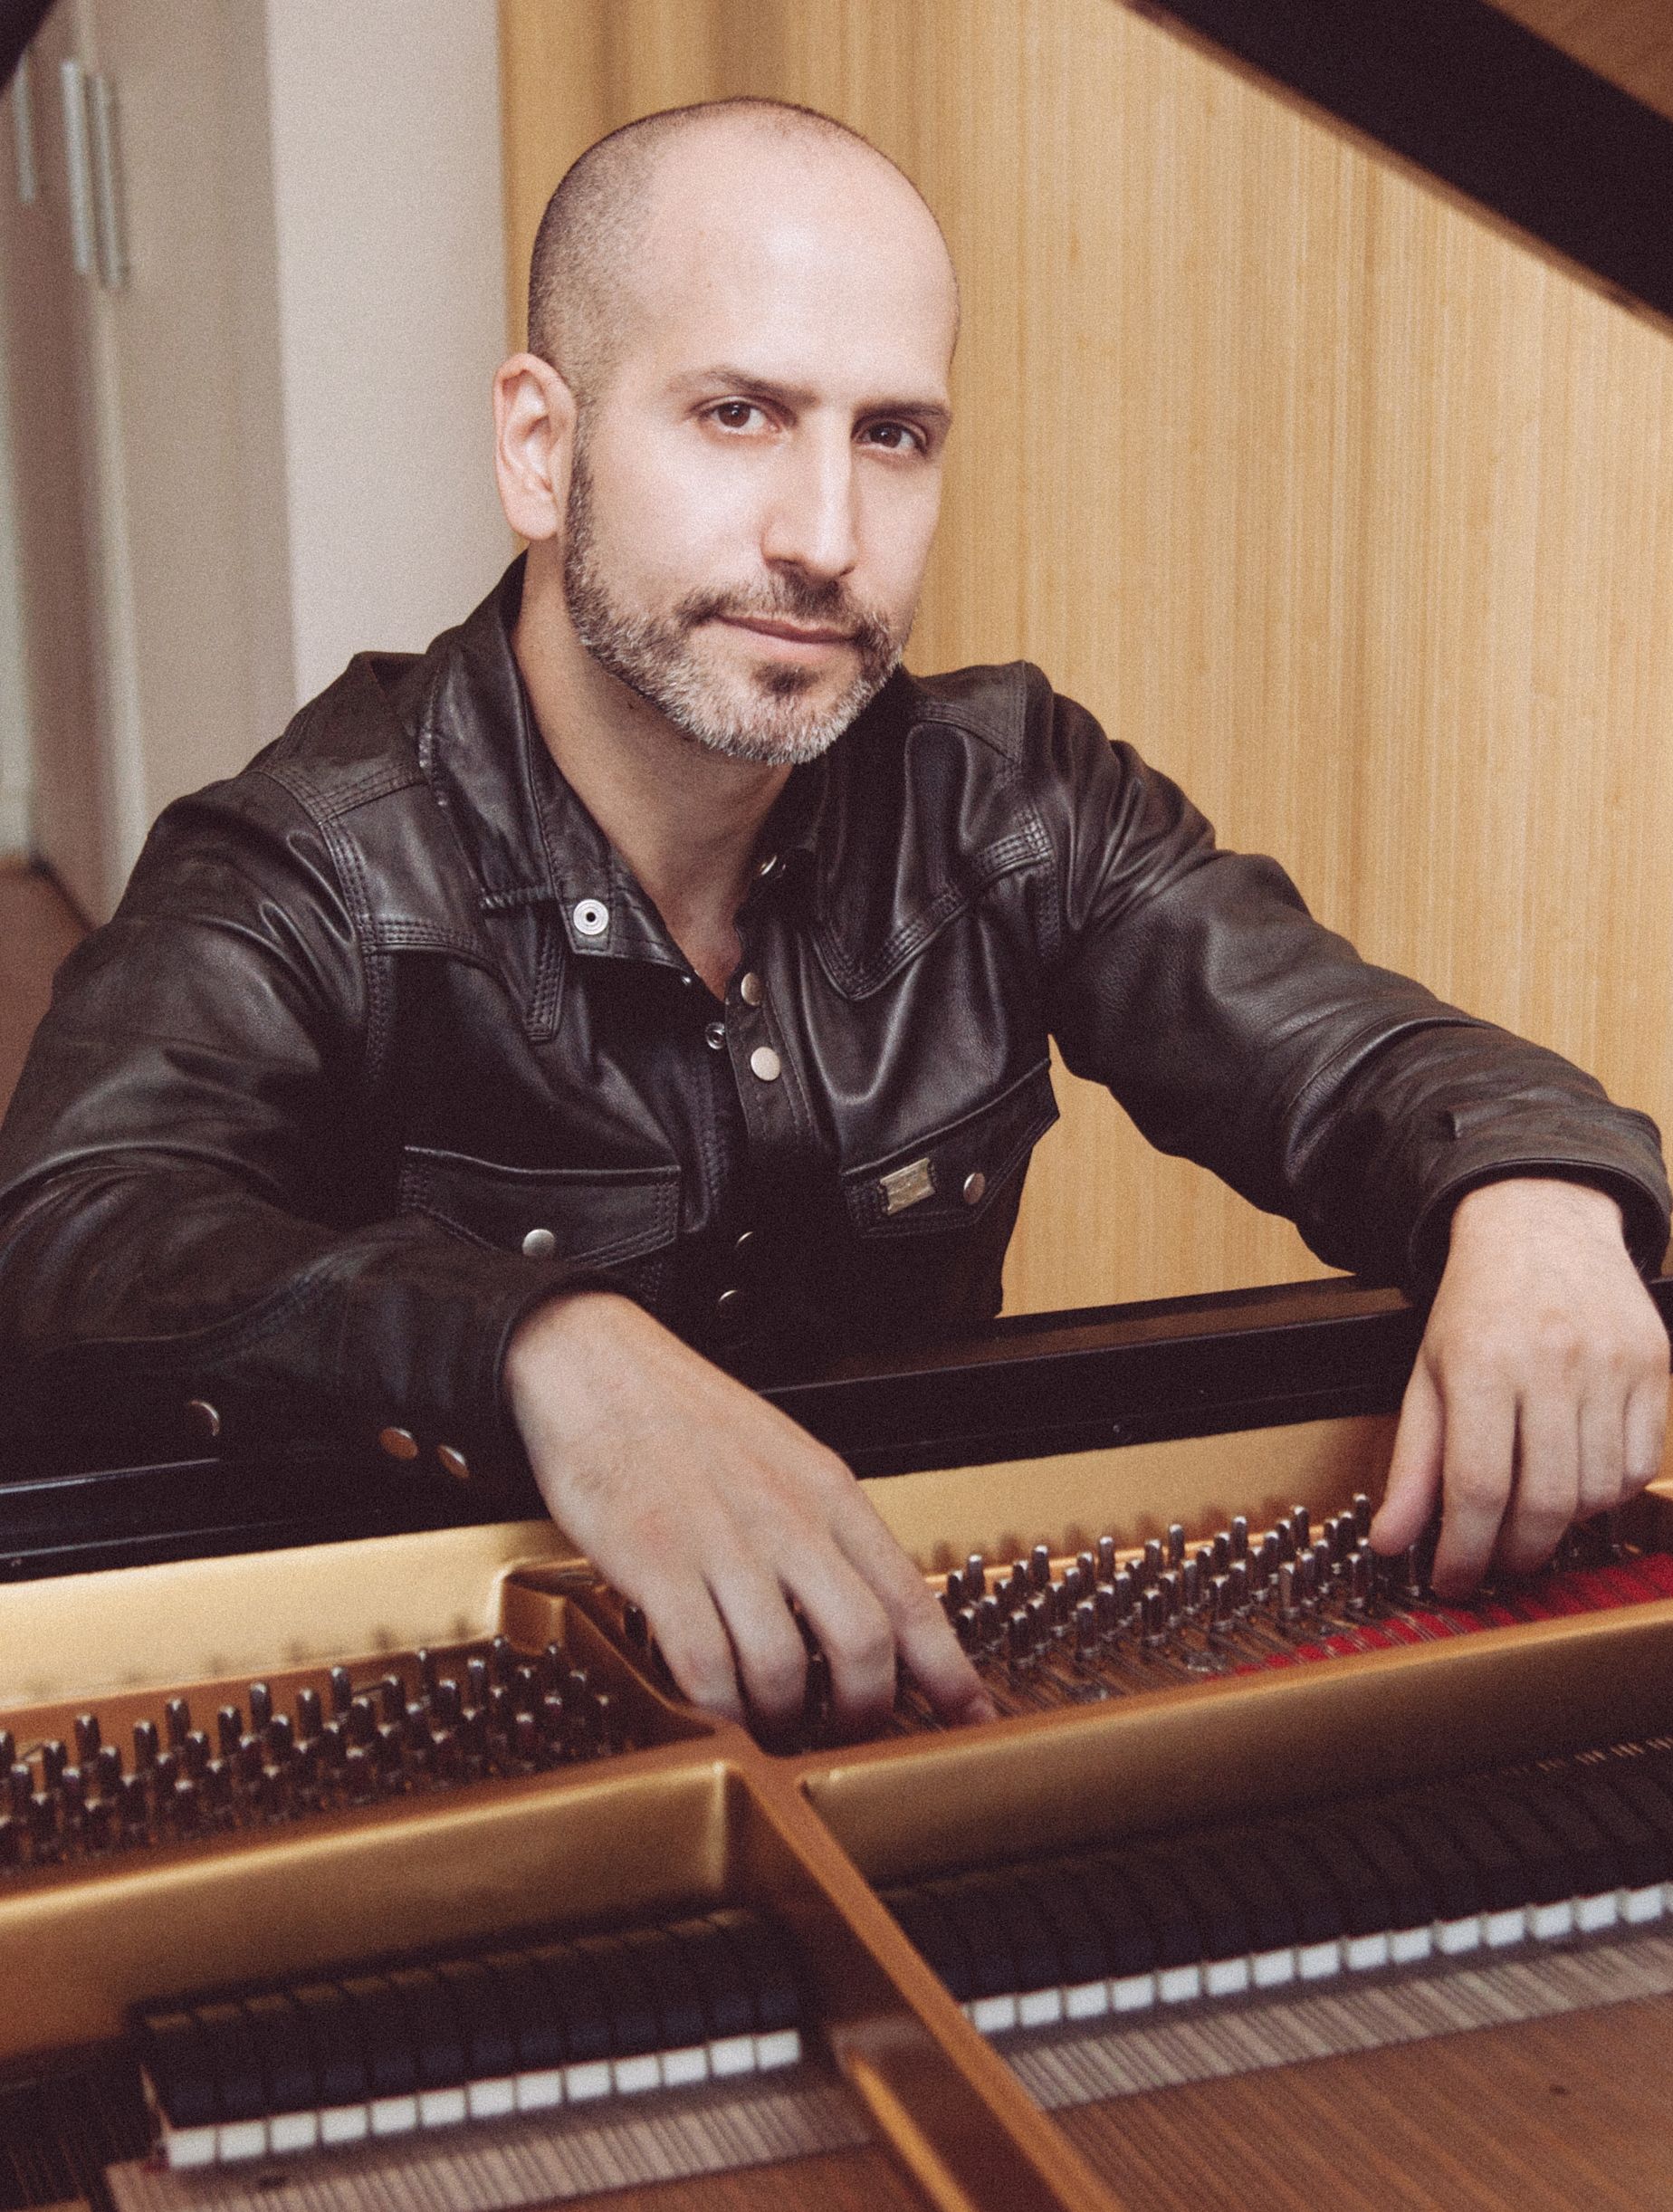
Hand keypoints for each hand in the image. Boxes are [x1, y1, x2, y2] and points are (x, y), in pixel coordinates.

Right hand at [505, 1290, 994, 1730]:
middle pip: (863, 1642)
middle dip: (863, 1711)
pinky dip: (716, 1710)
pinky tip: (714, 1712)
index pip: (911, 1596)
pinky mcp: (655, 1561)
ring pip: (784, 1666)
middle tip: (846, 1733)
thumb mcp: (785, 1457)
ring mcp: (721, 1542)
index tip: (970, 1717)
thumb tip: (871, 1612)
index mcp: (828, 1492)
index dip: (948, 1671)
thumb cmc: (685, 1417)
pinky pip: (704, 1665)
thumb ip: (828, 1530)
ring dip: (783, 1718)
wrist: (597, 1364)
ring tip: (770, 1722)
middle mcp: (787, 1519)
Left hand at [1370, 1178, 1668, 1596]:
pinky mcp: (1655, 1367)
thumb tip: (1390, 1541)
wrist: (1542, 1222)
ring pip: (1596, 1492)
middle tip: (1494, 1565)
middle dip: (1514, 1553)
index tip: (1450, 1580)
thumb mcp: (1427, 1374)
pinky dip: (1608, 1492)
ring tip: (1530, 1516)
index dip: (1463, 1550)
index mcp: (1483, 1363)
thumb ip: (1413, 1463)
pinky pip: (1641, 1466)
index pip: (1476, 1486)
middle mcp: (1552, 1362)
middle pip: (1543, 1500)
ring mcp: (1612, 1365)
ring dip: (1560, 1525)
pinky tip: (1577, 1480)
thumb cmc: (1478, 1304)